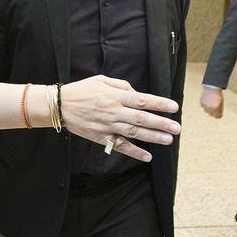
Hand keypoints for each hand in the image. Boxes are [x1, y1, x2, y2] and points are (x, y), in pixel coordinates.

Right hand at [59, 75, 180, 161]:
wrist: (59, 106)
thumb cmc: (81, 90)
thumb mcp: (101, 80)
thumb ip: (121, 85)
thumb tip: (137, 93)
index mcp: (115, 96)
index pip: (142, 100)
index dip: (159, 104)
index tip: (173, 107)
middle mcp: (113, 111)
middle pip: (142, 118)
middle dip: (161, 123)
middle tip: (177, 128)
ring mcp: (107, 126)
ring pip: (134, 132)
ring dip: (152, 137)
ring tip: (168, 140)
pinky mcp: (101, 137)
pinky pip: (120, 146)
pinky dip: (134, 152)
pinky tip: (147, 157)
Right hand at [200, 86, 223, 117]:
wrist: (211, 87)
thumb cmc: (218, 95)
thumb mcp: (221, 103)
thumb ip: (220, 110)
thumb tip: (219, 115)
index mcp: (216, 108)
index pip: (217, 116)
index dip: (219, 115)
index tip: (220, 113)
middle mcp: (210, 108)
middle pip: (212, 115)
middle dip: (214, 112)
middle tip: (216, 107)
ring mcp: (205, 106)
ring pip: (207, 111)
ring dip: (209, 109)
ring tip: (211, 103)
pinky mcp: (201, 103)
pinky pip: (204, 107)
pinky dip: (206, 105)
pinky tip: (208, 101)